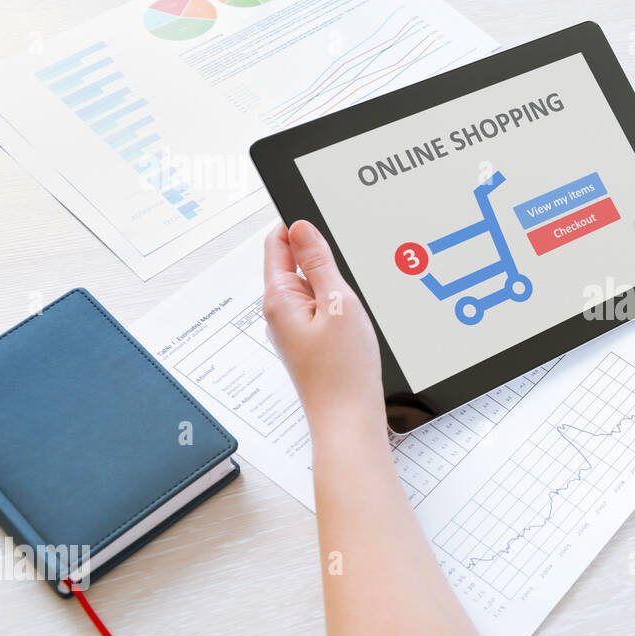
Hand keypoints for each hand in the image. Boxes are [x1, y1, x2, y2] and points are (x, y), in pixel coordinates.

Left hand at [262, 221, 384, 429]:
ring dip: (335, 286)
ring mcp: (294, 330)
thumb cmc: (343, 372)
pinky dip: (339, 307)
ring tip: (356, 304)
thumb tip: (302, 227)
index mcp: (278, 299)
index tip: (322, 214)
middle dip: (323, 258)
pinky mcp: (310, 344)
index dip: (298, 225)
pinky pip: (322, 311)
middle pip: (296, 265)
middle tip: (351, 267)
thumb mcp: (338, 303)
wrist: (349, 420)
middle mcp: (280, 313)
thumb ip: (320, 262)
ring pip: (313, 289)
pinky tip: (357, 321)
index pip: (277, 243)